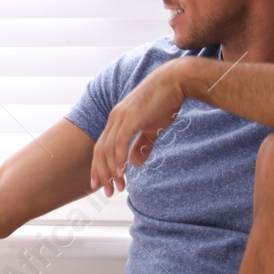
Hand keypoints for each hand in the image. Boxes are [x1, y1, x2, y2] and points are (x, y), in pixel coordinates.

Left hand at [90, 61, 190, 194]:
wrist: (175, 81)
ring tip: (118, 187)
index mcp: (116, 121)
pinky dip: (119, 159)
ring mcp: (120, 118)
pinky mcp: (130, 118)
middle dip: (102, 174)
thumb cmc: (165, 103)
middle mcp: (114, 119)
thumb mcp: (152, 128)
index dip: (99, 167)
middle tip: (108, 192)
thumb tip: (135, 163)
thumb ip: (142, 145)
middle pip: (100, 152)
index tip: (100, 184)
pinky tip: (122, 173)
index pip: (101, 148)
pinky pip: (120, 143)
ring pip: (108, 150)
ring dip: (112, 171)